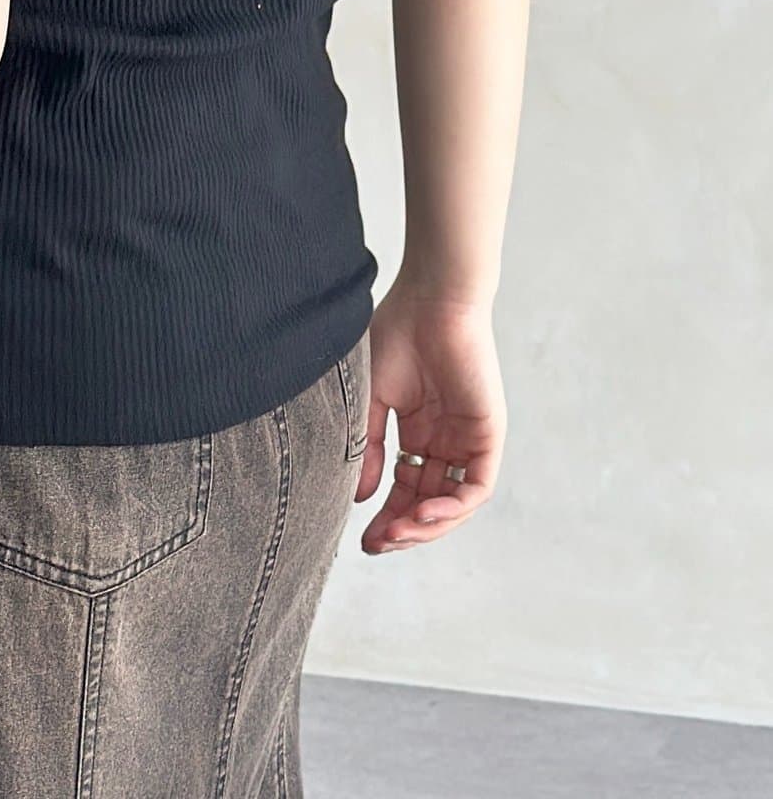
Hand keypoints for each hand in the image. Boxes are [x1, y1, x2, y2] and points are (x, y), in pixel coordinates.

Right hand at [357, 278, 504, 554]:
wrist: (431, 301)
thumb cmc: (396, 335)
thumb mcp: (370, 400)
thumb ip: (366, 448)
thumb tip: (359, 497)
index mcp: (417, 431)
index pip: (404, 488)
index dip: (386, 515)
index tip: (362, 538)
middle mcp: (444, 441)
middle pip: (429, 503)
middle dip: (403, 529)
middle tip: (377, 545)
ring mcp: (467, 440)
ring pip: (453, 503)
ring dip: (425, 525)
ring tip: (396, 534)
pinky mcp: (487, 435)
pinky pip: (475, 487)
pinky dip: (451, 507)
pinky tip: (421, 512)